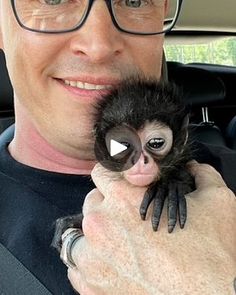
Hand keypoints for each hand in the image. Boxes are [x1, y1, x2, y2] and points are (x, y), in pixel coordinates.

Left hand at [67, 162, 235, 294]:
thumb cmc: (213, 256)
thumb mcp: (217, 202)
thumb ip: (201, 174)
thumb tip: (194, 168)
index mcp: (124, 197)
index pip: (101, 172)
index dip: (113, 178)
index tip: (120, 188)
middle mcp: (102, 224)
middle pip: (92, 203)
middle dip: (107, 206)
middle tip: (129, 220)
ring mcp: (92, 258)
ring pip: (81, 234)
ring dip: (96, 236)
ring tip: (121, 244)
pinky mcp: (91, 288)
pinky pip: (77, 267)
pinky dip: (91, 262)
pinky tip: (112, 264)